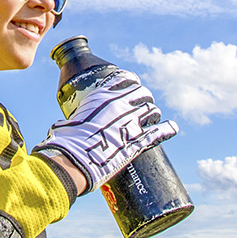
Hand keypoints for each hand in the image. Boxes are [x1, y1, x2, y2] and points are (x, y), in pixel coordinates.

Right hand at [34, 70, 177, 192]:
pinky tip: (173, 128)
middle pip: (142, 93)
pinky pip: (159, 132)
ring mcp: (131, 122)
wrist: (74, 158)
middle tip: (143, 105)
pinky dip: (168, 129)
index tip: (134, 85)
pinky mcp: (138, 141)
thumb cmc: (65, 141)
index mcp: (103, 95)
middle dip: (144, 98)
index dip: (132, 82)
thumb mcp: (69, 120)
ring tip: (153, 117)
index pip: (125, 79)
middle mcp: (120, 104)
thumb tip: (63, 128)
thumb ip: (74, 120)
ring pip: (152, 110)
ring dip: (154, 113)